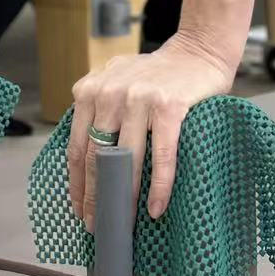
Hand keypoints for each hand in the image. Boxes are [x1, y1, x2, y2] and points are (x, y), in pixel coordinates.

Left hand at [68, 34, 235, 227]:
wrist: (198, 51)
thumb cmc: (157, 76)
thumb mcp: (115, 83)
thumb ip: (97, 111)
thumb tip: (87, 167)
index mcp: (91, 89)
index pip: (76, 146)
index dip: (77, 183)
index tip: (79, 209)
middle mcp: (110, 92)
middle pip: (97, 156)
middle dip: (96, 196)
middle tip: (97, 225)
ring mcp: (140, 97)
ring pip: (126, 159)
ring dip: (125, 197)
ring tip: (124, 222)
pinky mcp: (169, 105)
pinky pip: (161, 154)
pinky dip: (159, 185)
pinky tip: (157, 207)